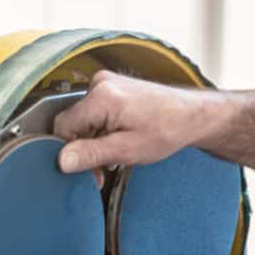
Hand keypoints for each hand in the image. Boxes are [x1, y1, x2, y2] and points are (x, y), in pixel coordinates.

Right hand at [52, 70, 224, 174]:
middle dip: (83, 150)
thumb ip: (91, 154)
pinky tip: (115, 143)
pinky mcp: (112, 87)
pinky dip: (100, 131)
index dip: (68, 151)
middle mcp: (100, 83)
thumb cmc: (168, 129)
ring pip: (83, 120)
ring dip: (93, 142)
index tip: (83, 170)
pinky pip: (93, 112)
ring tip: (113, 158)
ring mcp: (106, 82)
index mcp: (102, 96)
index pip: (62, 125)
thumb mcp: (127, 150)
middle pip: (73, 123)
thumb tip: (62, 160)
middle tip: (100, 172)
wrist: (192, 115)